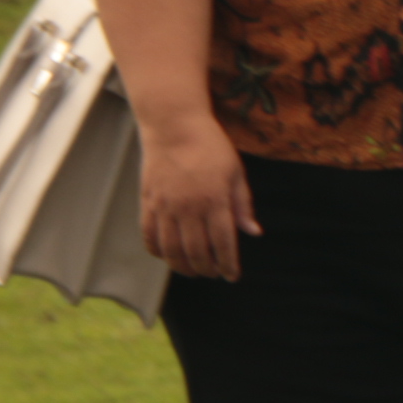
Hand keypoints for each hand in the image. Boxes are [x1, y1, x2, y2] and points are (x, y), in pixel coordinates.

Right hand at [137, 115, 259, 281]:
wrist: (175, 127)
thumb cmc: (211, 147)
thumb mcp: (236, 173)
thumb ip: (243, 205)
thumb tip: (253, 233)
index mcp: (215, 200)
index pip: (224, 243)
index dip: (228, 264)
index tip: (232, 276)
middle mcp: (189, 208)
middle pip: (196, 252)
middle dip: (207, 269)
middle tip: (213, 274)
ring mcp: (165, 206)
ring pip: (171, 250)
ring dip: (182, 267)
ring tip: (193, 271)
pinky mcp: (148, 202)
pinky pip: (149, 236)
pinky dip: (158, 252)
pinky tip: (168, 256)